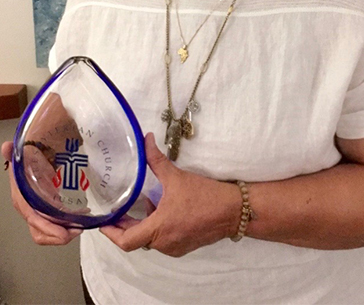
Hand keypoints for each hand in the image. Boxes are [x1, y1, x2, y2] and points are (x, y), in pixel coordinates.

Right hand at [2, 141, 81, 244]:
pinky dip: (66, 227)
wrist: (31, 162)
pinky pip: (54, 226)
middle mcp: (29, 210)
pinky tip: (80, 221)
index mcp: (22, 200)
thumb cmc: (28, 163)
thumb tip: (7, 147)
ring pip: (47, 233)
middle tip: (78, 230)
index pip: (33, 218)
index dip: (48, 228)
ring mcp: (38, 213)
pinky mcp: (47, 213)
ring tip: (80, 227)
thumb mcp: (22, 158)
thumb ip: (14, 154)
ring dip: (64, 233)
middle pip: (40, 232)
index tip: (64, 234)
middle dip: (59, 235)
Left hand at [100, 133, 240, 256]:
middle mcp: (163, 243)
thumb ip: (157, 160)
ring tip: (148, 204)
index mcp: (158, 229)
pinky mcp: (186, 246)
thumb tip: (146, 140)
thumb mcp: (177, 177)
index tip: (103, 222)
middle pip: (136, 239)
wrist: (235, 210)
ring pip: (151, 239)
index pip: (124, 241)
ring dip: (146, 225)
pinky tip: (167, 210)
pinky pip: (165, 240)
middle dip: (127, 225)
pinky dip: (160, 228)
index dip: (110, 233)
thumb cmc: (205, 196)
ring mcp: (175, 247)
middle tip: (120, 210)